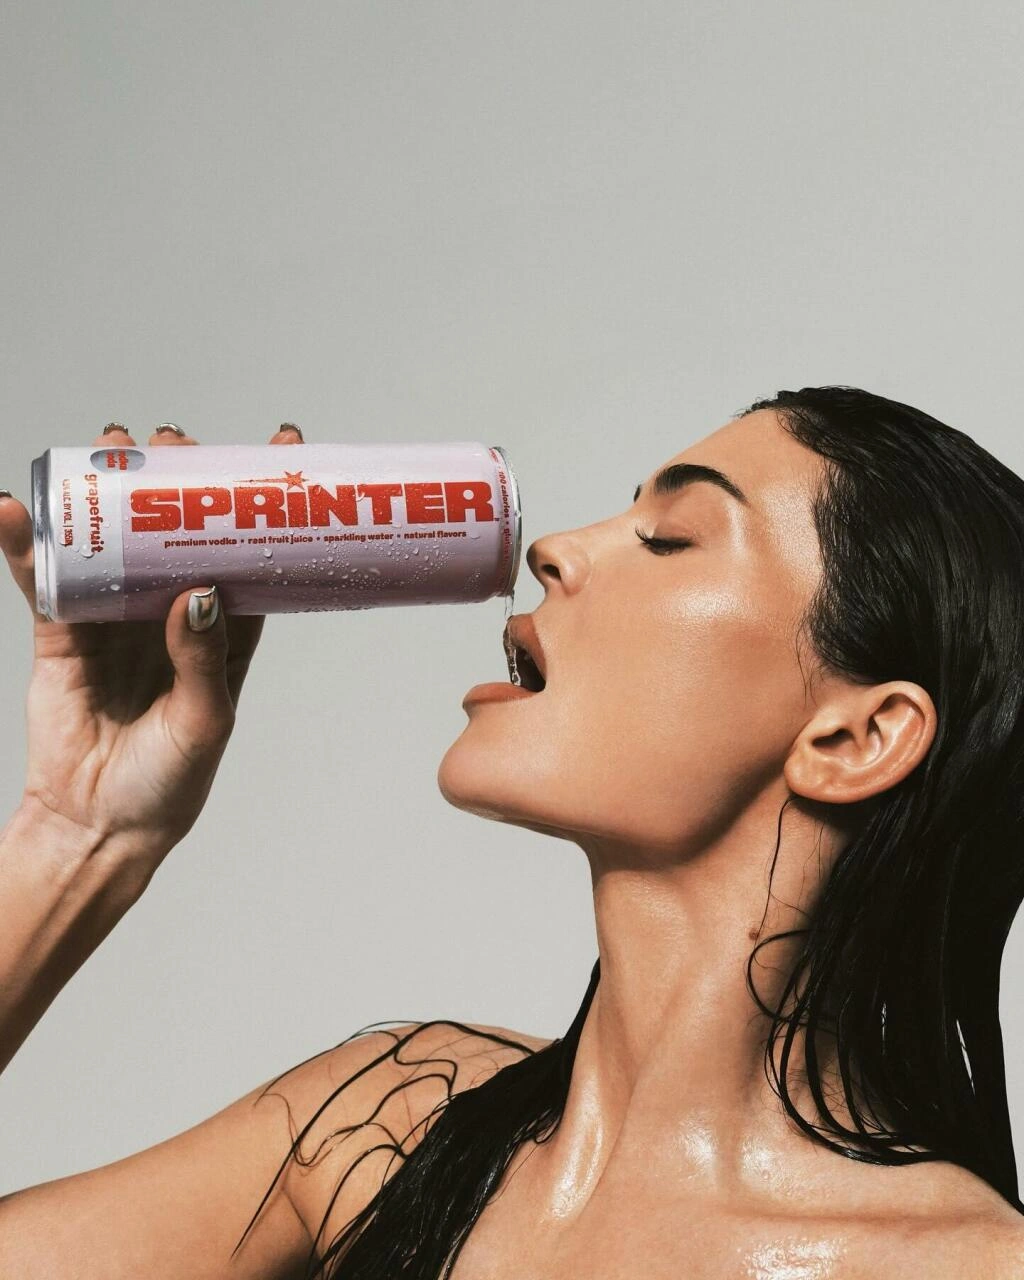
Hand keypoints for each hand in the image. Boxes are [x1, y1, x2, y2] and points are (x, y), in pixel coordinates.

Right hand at [0, 423, 304, 876]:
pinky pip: (46, 581)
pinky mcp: (64, 634)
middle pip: (178, 533)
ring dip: (111, 494)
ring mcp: (117, 619)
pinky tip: (16, 510)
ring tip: (113, 446)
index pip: (249, 555)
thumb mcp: (205, 720)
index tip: (281, 447)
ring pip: (116, 541)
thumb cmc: (169, 782)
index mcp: (223, 632)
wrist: (100, 824)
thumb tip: (201, 592)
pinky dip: (28, 546)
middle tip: (175, 442)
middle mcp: (172, 616)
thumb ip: (205, 659)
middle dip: (176, 482)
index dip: (261, 504)